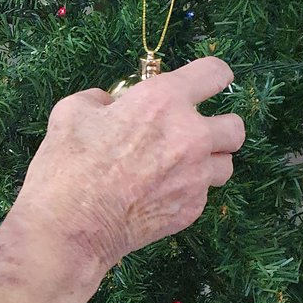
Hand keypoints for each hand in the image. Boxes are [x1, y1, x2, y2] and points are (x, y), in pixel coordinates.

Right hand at [18, 58, 244, 269]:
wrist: (70, 229)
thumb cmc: (67, 166)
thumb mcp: (71, 112)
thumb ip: (100, 100)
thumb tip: (111, 106)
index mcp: (163, 101)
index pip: (214, 73)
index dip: (211, 75)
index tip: (203, 84)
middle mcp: (191, 135)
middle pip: (235, 126)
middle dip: (217, 127)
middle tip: (190, 134)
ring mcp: (196, 177)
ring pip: (226, 164)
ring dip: (207, 163)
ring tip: (176, 169)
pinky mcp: (191, 210)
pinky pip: (203, 194)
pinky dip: (186, 192)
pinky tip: (156, 196)